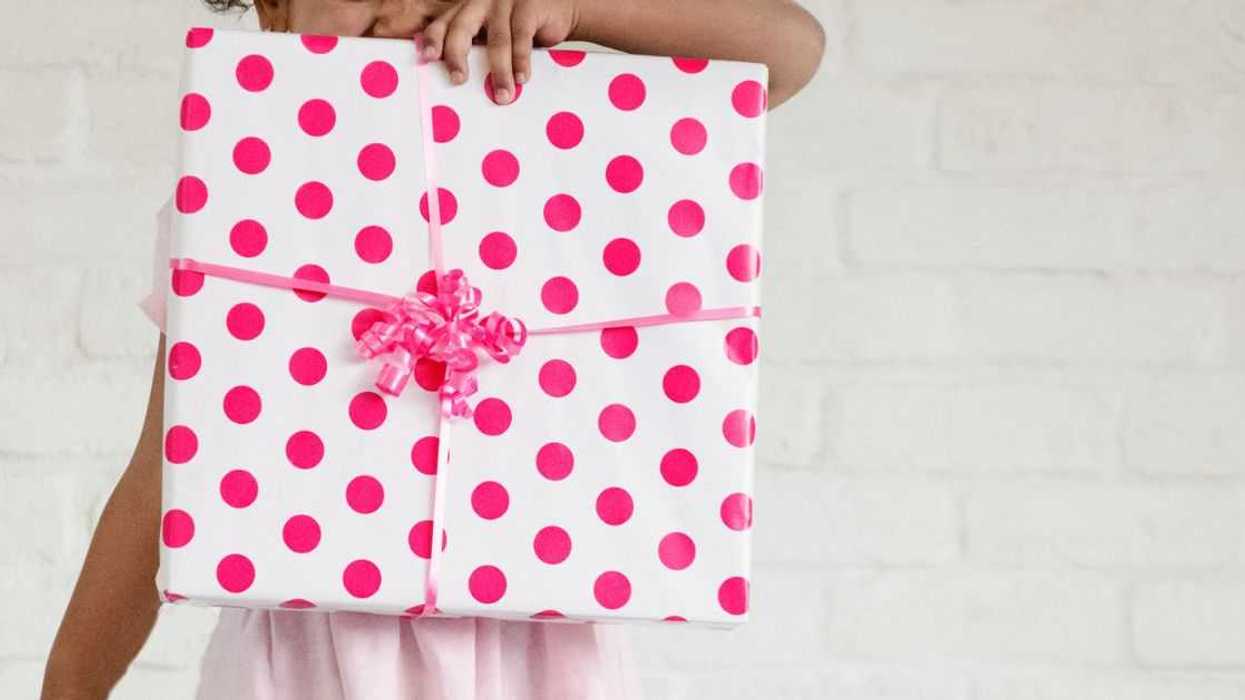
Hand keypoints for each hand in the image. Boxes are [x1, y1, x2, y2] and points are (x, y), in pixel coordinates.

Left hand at [419, 0, 579, 102]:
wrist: (558, 8)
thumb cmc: (522, 26)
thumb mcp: (495, 32)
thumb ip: (479, 48)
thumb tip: (462, 85)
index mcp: (467, 8)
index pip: (444, 22)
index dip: (434, 39)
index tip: (428, 58)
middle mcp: (481, 2)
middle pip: (462, 28)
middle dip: (457, 56)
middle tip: (458, 80)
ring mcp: (505, 2)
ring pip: (497, 40)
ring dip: (500, 71)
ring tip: (502, 96)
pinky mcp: (529, 7)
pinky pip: (522, 37)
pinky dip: (521, 60)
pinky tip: (522, 78)